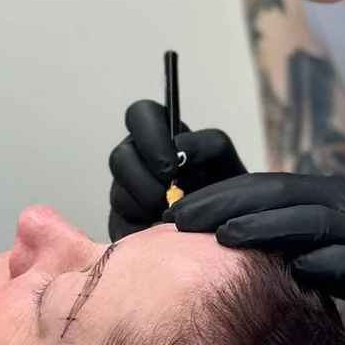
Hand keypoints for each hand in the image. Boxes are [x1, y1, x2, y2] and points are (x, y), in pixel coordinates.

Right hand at [108, 99, 247, 240]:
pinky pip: (121, 224)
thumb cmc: (222, 190)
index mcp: (159, 135)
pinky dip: (145, 227)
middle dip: (145, 179)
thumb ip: (207, 146)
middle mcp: (136, 159)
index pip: (140, 114)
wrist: (222, 230)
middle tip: (170, 194)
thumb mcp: (225, 162)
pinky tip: (163, 228)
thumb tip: (180, 148)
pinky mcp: (123, 223)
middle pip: (120, 158)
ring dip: (148, 206)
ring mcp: (125, 192)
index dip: (149, 134)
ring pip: (119, 193)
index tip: (171, 164)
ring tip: (173, 214)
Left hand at [166, 174, 344, 344]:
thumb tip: (212, 245)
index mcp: (319, 197)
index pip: (260, 187)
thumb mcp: (313, 249)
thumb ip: (275, 240)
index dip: (216, 194)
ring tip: (224, 238)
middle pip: (279, 195)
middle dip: (227, 203)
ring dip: (267, 227)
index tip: (172, 212)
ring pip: (312, 221)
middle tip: (181, 219)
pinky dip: (327, 263)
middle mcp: (340, 204)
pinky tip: (297, 271)